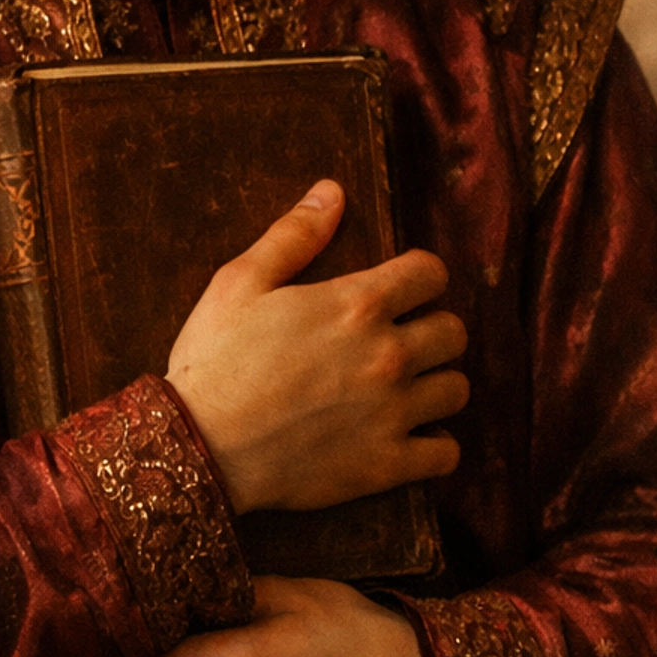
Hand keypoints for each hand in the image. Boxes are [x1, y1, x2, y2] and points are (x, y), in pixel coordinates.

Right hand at [167, 180, 466, 514]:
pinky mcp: (388, 465)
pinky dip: (436, 446)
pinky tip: (411, 437)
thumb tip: (332, 191)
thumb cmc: (215, 360)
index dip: (419, 276)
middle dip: (432, 328)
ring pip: (457, 390)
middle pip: (453, 332)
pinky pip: (446, 454)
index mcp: (357, 304)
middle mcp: (388, 355)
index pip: (431, 274)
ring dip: (436, 384)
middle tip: (401, 339)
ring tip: (406, 387)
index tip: (403, 288)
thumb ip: (294, 235)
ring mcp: (393, 413)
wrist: (199, 447)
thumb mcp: (240, 282)